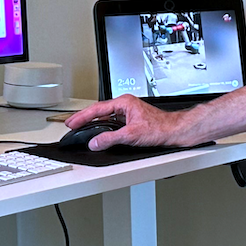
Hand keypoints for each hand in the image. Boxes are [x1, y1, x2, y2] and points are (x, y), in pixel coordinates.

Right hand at [65, 94, 191, 149]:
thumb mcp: (131, 135)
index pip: (97, 109)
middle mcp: (125, 106)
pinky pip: (112, 123)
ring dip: (93, 123)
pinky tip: (98, 133)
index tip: (72, 122)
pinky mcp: (130, 121)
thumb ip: (111, 139)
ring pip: (105, 117)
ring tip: (80, 128)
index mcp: (124, 103)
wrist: (175, 131)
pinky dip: (102, 128)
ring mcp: (128, 113)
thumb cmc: (160, 128)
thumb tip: (95, 143)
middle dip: (84, 118)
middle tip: (71, 125)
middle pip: (99, 111)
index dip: (82, 116)